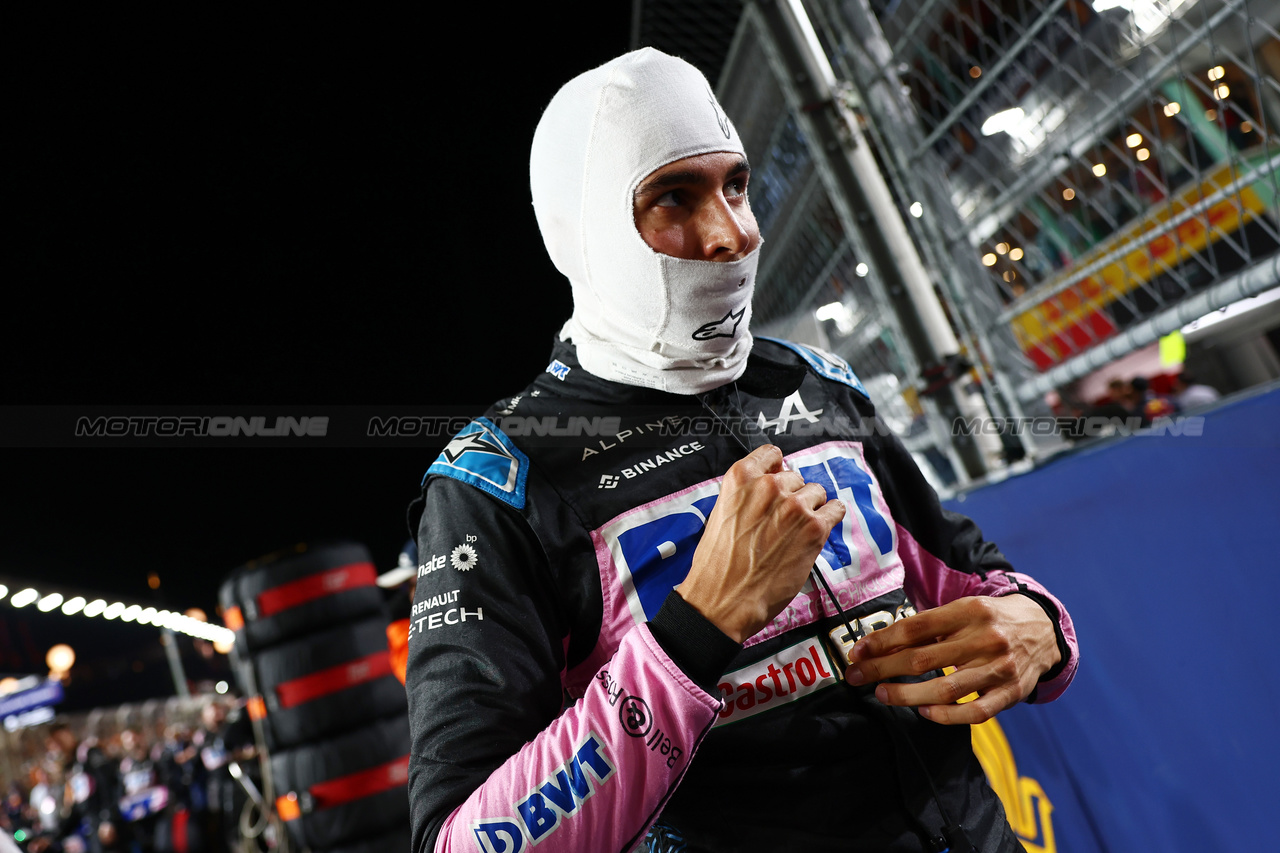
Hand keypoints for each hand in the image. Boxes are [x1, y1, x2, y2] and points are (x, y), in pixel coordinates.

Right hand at [675, 444, 845, 642]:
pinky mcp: (813, 528)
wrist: (724, 599)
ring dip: (810, 508)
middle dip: (791, 496)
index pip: (772, 455)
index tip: (779, 481)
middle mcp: (769, 486)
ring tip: (795, 532)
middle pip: (796, 476)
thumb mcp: (722, 514)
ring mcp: (794, 506)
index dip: (777, 470)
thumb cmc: (718, 565)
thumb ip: (747, 495)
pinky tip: (817, 531)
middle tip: (781, 522)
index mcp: (741, 478)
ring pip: (816, 492)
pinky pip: (835, 509)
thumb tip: (771, 487)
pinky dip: (830, 517)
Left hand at [844, 594, 1060, 724]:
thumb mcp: (963, 611)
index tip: (857, 652)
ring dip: (907, 695)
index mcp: (969, 610)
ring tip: (883, 694)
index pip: (916, 627)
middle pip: (924, 658)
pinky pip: (975, 712)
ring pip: (946, 689)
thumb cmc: (989, 620)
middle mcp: (985, 638)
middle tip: (856, 677)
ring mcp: (1000, 667)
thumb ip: (928, 628)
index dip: (882, 641)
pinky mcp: (1012, 693)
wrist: (1044, 629)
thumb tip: (879, 646)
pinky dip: (946, 716)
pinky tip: (924, 712)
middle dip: (883, 668)